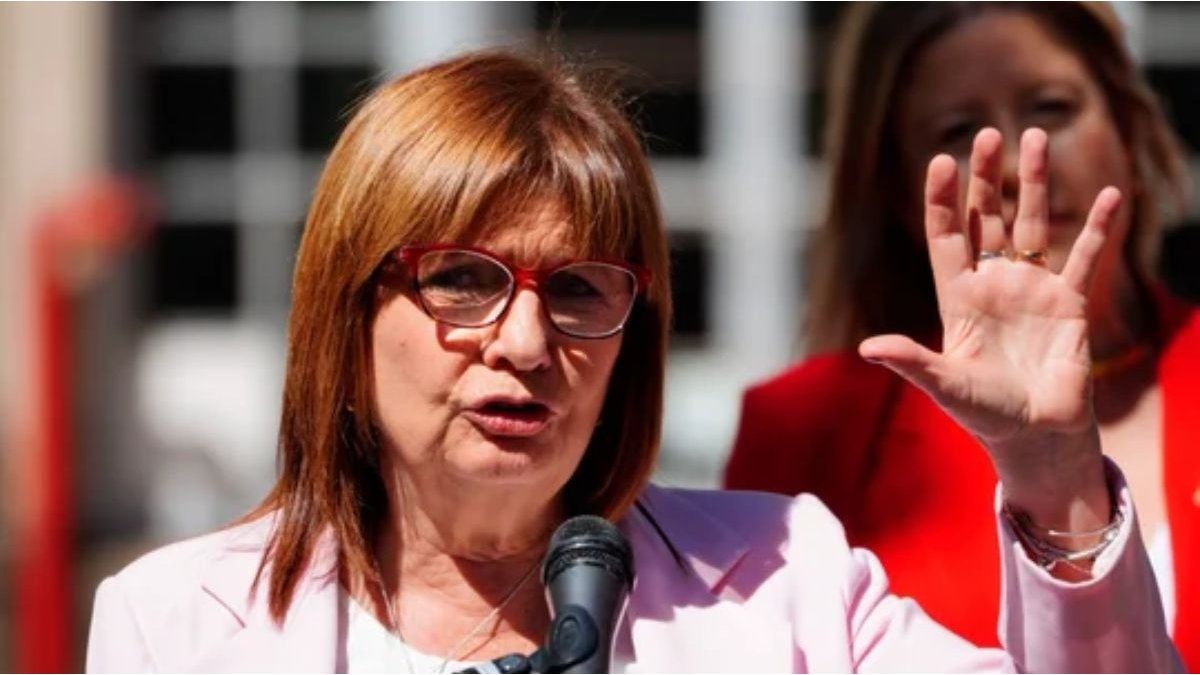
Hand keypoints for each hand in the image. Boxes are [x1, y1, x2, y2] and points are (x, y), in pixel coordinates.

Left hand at [859, 128, 1115, 537]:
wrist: (1037, 438)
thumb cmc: (985, 415)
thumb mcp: (945, 385)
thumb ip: (911, 361)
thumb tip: (867, 347)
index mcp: (958, 299)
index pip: (946, 237)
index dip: (943, 201)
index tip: (941, 161)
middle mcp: (993, 285)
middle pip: (987, 218)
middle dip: (985, 178)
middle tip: (986, 134)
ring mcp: (1032, 290)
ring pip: (1033, 223)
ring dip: (1034, 183)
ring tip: (1033, 136)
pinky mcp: (1070, 304)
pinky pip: (1086, 256)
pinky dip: (1098, 227)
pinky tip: (1111, 194)